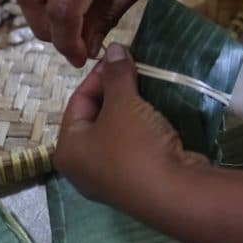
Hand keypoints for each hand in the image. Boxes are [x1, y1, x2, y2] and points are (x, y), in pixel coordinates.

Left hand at [54, 44, 209, 207]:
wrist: (174, 193)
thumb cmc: (136, 147)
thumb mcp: (123, 104)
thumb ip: (117, 74)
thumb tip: (114, 48)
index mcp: (68, 149)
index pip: (78, 100)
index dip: (100, 75)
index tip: (121, 57)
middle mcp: (83, 168)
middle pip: (96, 117)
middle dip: (117, 92)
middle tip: (137, 71)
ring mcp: (110, 178)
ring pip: (117, 132)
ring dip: (132, 109)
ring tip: (149, 88)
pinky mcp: (136, 182)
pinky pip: (134, 147)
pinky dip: (144, 129)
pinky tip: (158, 114)